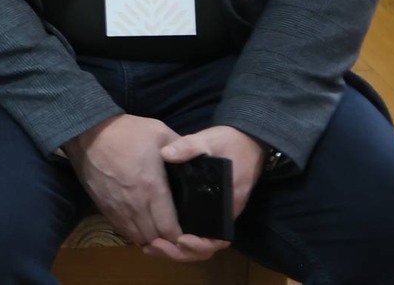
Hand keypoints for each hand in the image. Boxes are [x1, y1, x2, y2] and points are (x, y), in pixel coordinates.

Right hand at [66, 114, 196, 255]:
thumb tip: (201, 159)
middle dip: (168, 240)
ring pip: (138, 237)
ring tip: (158, 230)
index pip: (170, 228)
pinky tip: (140, 224)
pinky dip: (134, 232)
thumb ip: (182, 148)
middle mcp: (136, 204)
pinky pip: (122, 230)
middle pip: (155, 237)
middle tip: (176, 232)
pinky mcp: (104, 207)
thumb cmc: (125, 131)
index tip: (189, 232)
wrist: (87, 133)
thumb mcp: (159, 132)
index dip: (182, 237)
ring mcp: (118, 208)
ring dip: (150, 237)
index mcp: (153, 187)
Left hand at [147, 125, 263, 261]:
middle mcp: (221, 215)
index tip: (181, 240)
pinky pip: (191, 231)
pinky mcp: (202, 210)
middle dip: (180, 252)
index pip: (217, 238)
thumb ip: (189, 147)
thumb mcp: (209, 141)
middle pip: (204, 247)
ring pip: (196, 243)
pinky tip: (154, 235)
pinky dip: (174, 239)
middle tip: (155, 246)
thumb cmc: (229, 143)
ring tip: (151, 246)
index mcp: (227, 204)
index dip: (200, 245)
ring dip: (175, 250)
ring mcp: (212, 214)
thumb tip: (166, 154)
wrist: (242, 140)